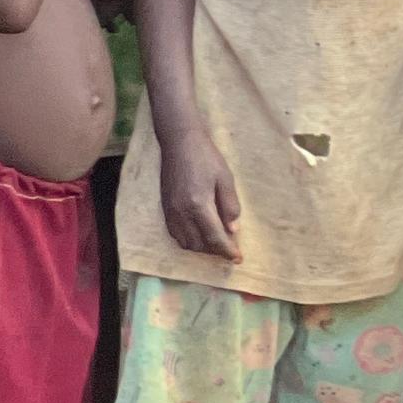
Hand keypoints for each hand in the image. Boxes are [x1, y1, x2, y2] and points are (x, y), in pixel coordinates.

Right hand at [159, 125, 242, 261]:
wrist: (180, 144)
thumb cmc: (207, 158)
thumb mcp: (226, 179)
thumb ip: (230, 206)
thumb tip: (233, 230)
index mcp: (198, 205)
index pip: (214, 238)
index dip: (227, 251)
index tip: (238, 258)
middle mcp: (181, 213)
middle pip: (198, 245)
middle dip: (215, 252)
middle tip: (230, 250)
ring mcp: (170, 213)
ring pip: (185, 243)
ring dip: (201, 249)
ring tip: (217, 245)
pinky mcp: (165, 210)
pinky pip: (176, 235)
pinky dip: (189, 241)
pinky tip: (200, 235)